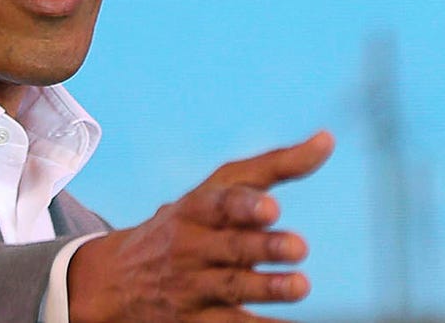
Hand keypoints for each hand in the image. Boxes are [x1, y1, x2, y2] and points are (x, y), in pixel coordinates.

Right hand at [67, 131, 334, 321]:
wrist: (118, 280)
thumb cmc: (187, 225)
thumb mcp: (216, 190)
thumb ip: (273, 166)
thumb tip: (326, 140)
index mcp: (195, 210)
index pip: (218, 204)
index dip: (244, 205)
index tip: (272, 207)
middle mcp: (191, 247)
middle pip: (228, 247)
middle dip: (262, 246)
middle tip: (298, 246)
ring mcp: (192, 286)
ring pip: (230, 286)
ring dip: (266, 287)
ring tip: (300, 285)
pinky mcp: (197, 322)